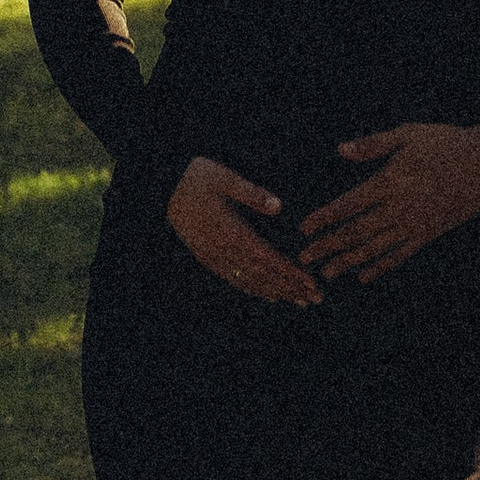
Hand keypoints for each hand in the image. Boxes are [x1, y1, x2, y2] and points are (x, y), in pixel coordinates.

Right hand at [166, 156, 321, 307]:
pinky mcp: (206, 256)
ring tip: (296, 300)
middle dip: (290, 288)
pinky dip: (251, 288)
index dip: (292, 274)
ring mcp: (213, 256)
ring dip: (275, 292)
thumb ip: (252, 194)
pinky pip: (231, 278)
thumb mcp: (226, 179)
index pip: (269, 260)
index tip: (311, 284)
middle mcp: (224, 251)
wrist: (164, 188)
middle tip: (314, 299)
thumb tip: (278, 206)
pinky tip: (264, 293)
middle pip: (263, 276)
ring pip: (248, 281)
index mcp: (233, 233)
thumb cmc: (198, 178)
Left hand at [298, 113, 479, 281]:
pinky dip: (380, 266)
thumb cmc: (446, 142)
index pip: (347, 205)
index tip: (304, 230)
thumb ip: (373, 145)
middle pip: (355, 232)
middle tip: (304, 259)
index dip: (324, 219)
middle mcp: (399, 207)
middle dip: (328, 246)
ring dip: (348, 261)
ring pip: (375, 248)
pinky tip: (364, 276)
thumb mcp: (407, 134)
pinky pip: (400, 254)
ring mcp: (415, 223)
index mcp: (389, 181)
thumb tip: (341, 150)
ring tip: (328, 273)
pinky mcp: (430, 233)